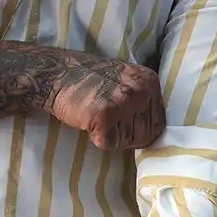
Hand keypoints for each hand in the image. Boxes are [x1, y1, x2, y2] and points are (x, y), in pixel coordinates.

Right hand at [44, 55, 164, 150]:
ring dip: (112, 136)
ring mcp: (124, 101)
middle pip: (145, 135)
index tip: (122, 123)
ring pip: (128, 141)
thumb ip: (142, 97)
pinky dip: (97, 138)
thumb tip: (154, 128)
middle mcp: (141, 90)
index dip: (139, 130)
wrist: (57, 73)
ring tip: (96, 116)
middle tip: (106, 121)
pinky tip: (88, 120)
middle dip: (126, 135)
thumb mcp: (126, 78)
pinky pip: (110, 143)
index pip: (158, 123)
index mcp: (149, 81)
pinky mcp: (105, 114)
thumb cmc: (88, 79)